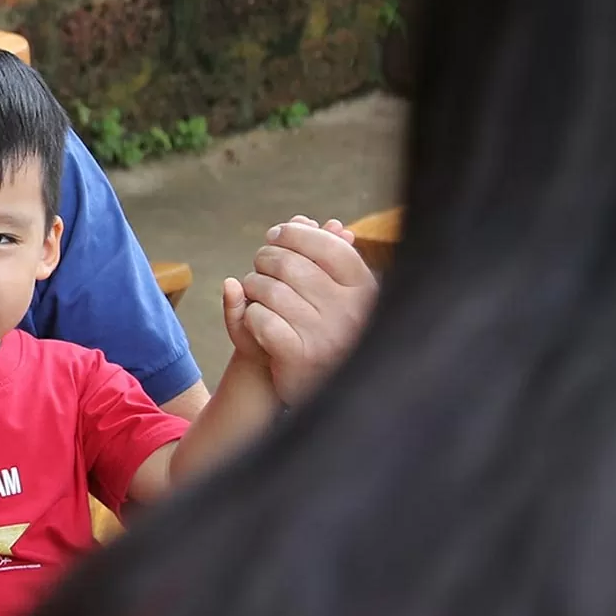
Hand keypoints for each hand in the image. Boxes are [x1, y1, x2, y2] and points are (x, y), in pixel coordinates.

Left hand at [222, 217, 376, 411]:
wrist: (327, 395)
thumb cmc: (328, 331)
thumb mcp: (338, 293)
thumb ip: (325, 255)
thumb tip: (310, 220)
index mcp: (365, 289)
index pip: (326, 245)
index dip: (294, 234)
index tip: (276, 235)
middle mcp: (350, 310)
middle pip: (289, 264)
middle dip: (265, 260)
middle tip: (260, 267)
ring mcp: (326, 335)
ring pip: (269, 291)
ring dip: (253, 288)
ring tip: (256, 295)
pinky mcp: (300, 357)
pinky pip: (260, 319)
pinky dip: (250, 316)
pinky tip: (258, 321)